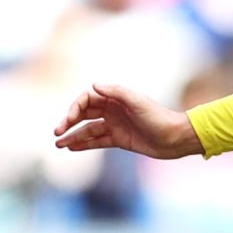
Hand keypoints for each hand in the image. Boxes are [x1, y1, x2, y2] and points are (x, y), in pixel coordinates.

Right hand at [53, 83, 203, 158]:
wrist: (175, 138)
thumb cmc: (158, 118)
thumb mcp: (138, 102)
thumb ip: (116, 92)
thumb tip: (94, 85)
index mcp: (115, 98)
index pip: (87, 100)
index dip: (75, 108)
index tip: (69, 119)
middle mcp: (112, 110)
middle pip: (84, 114)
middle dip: (69, 122)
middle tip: (56, 133)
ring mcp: (115, 125)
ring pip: (88, 129)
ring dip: (73, 136)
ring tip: (58, 144)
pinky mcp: (119, 139)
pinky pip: (97, 141)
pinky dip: (84, 144)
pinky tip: (71, 148)